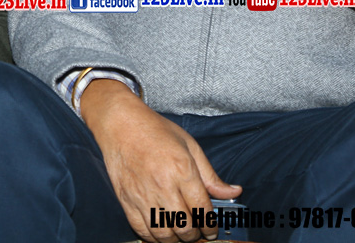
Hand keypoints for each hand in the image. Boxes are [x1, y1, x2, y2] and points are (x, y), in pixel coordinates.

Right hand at [81, 80, 240, 241]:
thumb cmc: (156, 131)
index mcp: (182, 170)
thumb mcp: (190, 146)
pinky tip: (161, 232)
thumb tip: (233, 191)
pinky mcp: (126, 199)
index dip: (210, 225)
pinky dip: (153, 238)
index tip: (211, 230)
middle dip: (196, 235)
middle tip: (198, 233)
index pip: (202, 209)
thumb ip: (211, 175)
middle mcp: (163, 185)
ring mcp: (142, 194)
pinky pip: (141, 229)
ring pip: (164, 233)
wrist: (120, 123)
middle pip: (185, 226)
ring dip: (176, 239)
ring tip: (181, 234)